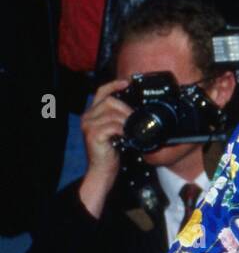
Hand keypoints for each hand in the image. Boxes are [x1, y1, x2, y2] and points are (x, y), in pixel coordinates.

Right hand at [77, 78, 132, 217]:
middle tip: (135, 119)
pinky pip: (113, 126)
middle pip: (109, 101)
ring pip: (112, 113)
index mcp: (92, 114)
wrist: (103, 169)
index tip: (127, 82)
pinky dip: (123, 129)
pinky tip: (127, 136)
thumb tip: (136, 112)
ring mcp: (89, 125)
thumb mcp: (116, 130)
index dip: (114, 85)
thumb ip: (120, 119)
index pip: (101, 92)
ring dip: (127, 120)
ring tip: (132, 130)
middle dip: (126, 108)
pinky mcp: (94, 135)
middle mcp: (88, 117)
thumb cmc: (111, 150)